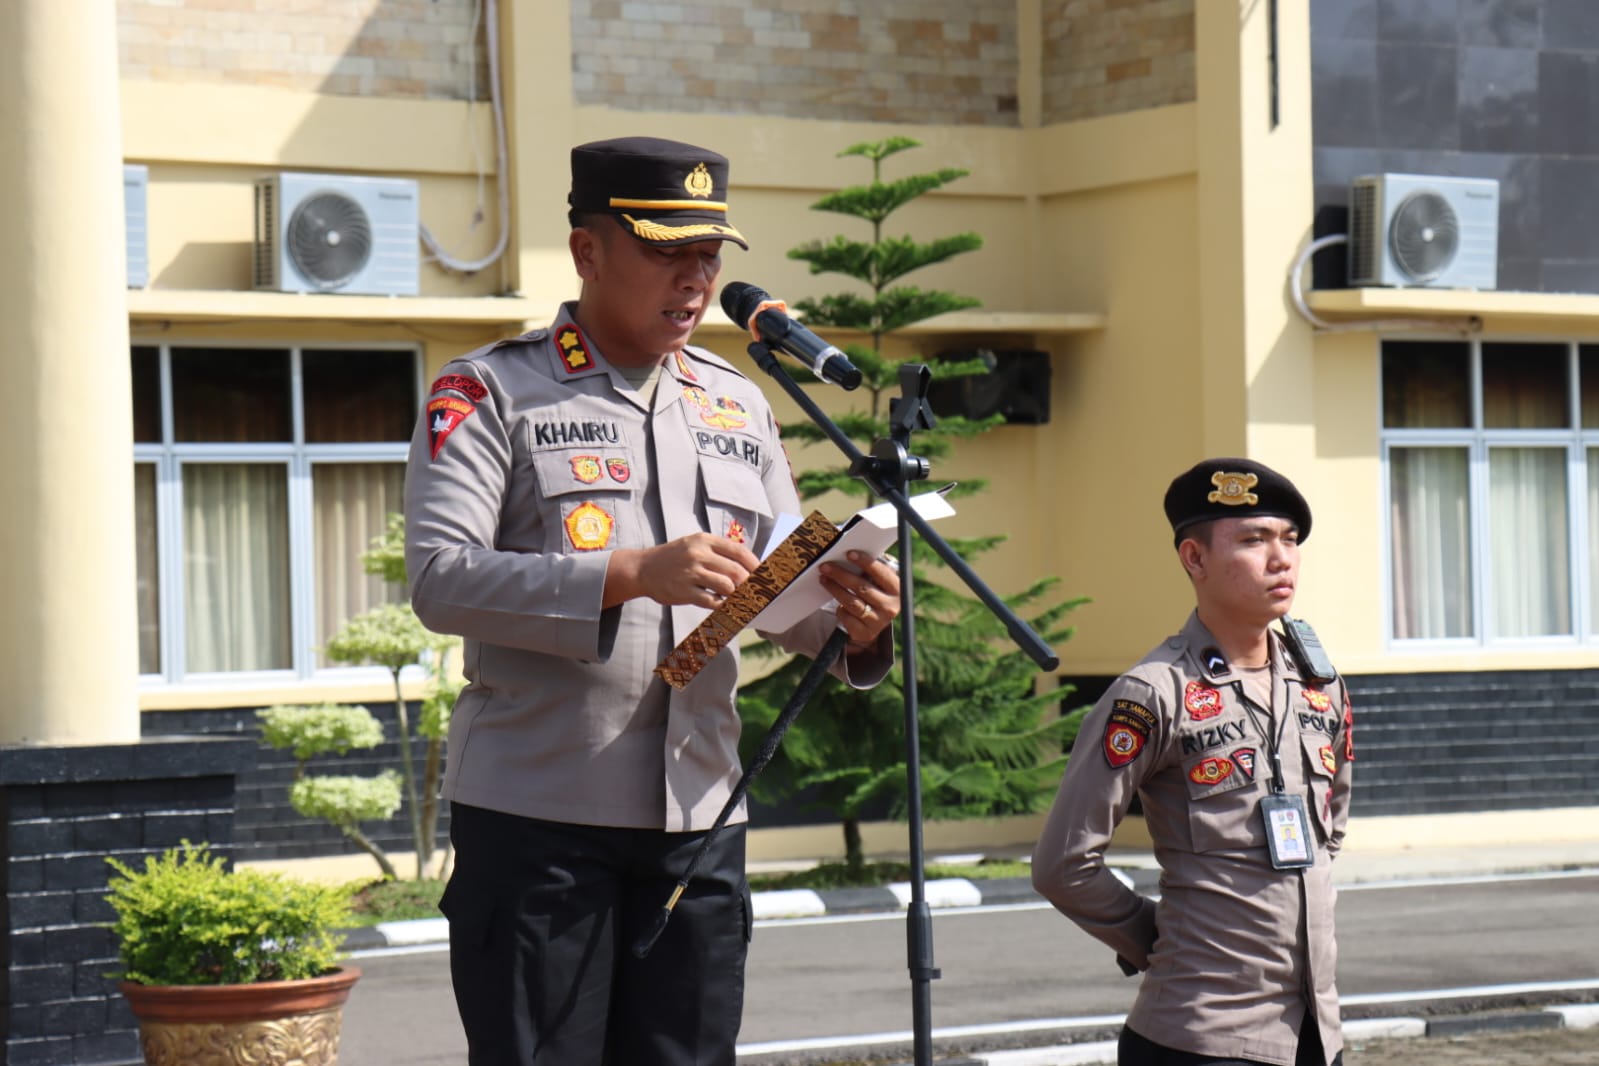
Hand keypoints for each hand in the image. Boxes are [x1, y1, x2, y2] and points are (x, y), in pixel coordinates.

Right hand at [605, 534, 759, 608]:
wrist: (643, 569)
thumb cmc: (674, 558)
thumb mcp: (694, 545)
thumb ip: (718, 553)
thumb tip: (748, 568)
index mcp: (704, 540)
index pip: (739, 551)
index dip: (755, 564)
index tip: (765, 574)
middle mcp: (698, 554)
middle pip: (736, 571)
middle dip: (751, 583)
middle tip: (758, 592)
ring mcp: (690, 573)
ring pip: (726, 586)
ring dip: (737, 595)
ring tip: (741, 599)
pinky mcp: (684, 591)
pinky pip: (711, 601)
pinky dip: (722, 605)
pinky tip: (725, 605)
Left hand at [818, 551, 899, 651]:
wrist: (875, 622)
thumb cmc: (874, 593)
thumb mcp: (878, 583)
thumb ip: (870, 571)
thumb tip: (848, 555)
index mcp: (897, 590)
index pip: (881, 573)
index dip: (865, 563)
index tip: (849, 554)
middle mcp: (891, 607)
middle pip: (862, 588)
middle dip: (841, 575)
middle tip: (825, 566)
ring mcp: (878, 621)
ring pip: (852, 602)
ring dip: (835, 589)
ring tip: (823, 578)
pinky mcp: (865, 633)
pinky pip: (847, 617)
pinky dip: (840, 609)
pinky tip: (836, 603)